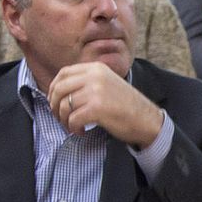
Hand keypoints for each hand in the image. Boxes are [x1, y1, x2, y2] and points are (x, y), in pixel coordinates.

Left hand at [47, 63, 164, 147]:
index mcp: (96, 68)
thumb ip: (87, 82)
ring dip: (63, 120)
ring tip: (72, 127)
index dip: (53, 89)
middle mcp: (95, 76)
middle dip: (54, 105)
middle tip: (59, 117)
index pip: (63, 73)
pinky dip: (73, 128)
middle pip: (60, 89)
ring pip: (64, 105)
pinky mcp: (97, 108)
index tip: (54, 102)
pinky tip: (81, 132)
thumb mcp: (107, 83)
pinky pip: (73, 118)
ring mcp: (96, 91)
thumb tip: (60, 91)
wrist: (147, 120)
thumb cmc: (126, 106)